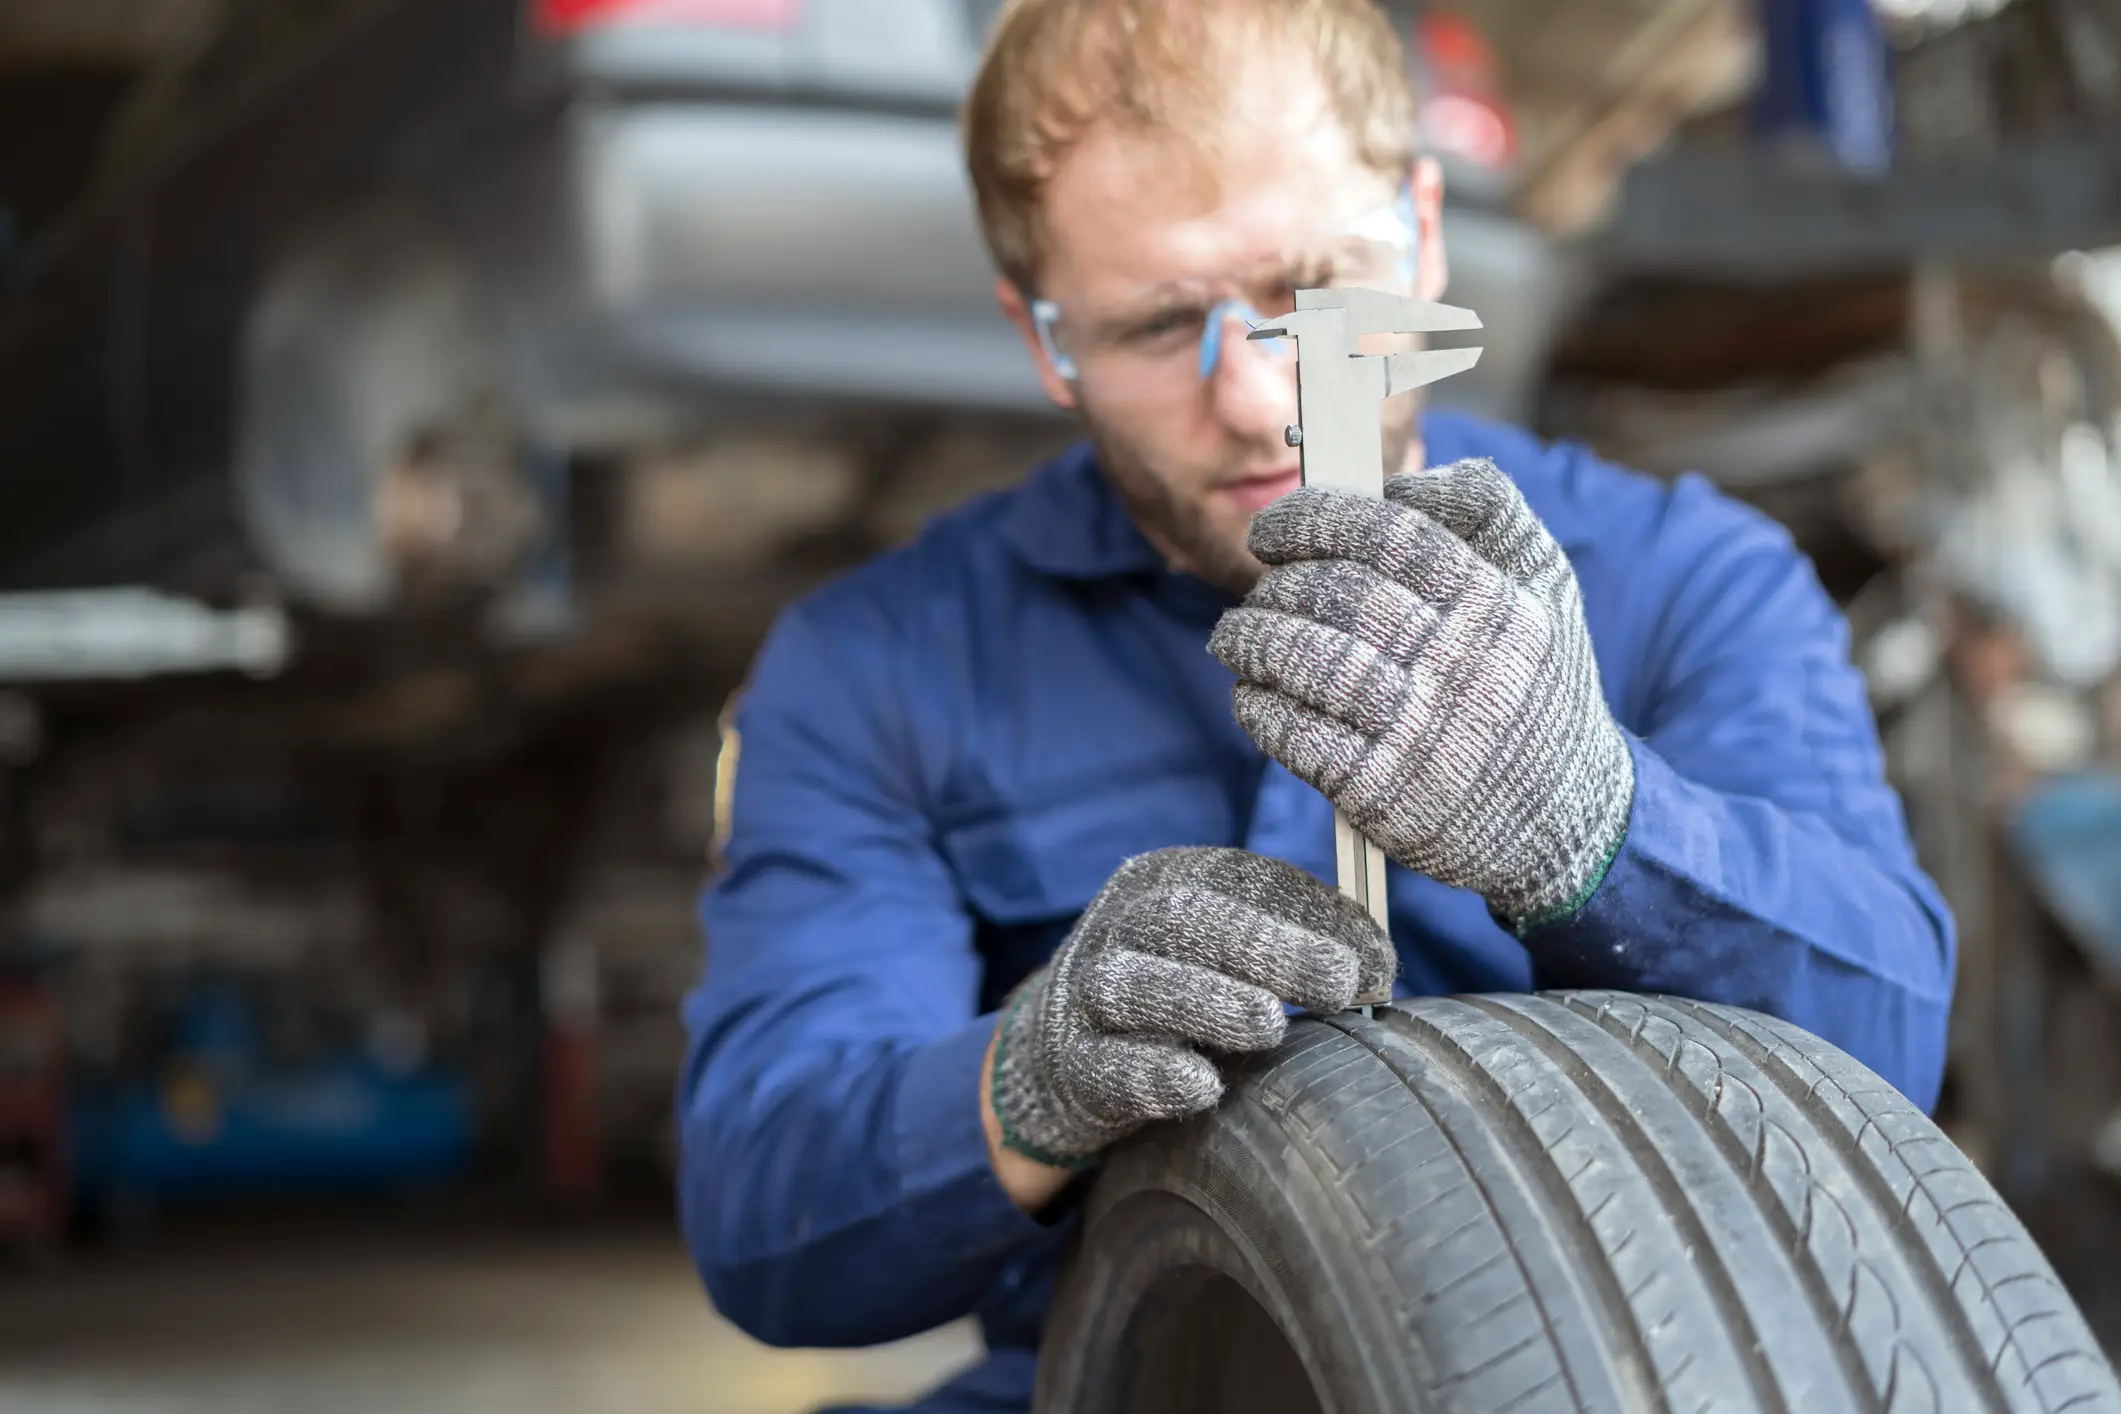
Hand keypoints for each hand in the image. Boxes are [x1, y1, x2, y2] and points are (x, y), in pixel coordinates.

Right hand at [985, 847, 1394, 1190]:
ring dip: (1207, 1000)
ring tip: (1270, 1023)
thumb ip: (1291, 948)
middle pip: (1184, 920)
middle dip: (1267, 946)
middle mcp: (1121, 926)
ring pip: (1135, 985)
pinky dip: (1154, 1073)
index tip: (1377, 961)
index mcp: (1167, 881)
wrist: (1052, 1053)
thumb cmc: (1173, 993)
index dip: (1313, 913)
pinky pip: (1106, 1066)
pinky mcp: (1071, 1067)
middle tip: (1338, 982)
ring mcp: (1087, 995)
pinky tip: (1202, 1085)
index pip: (1243, 880)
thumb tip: (1379, 966)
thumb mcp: (1222, 954)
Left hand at [1208, 457, 1633, 930]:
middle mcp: (1458, 667)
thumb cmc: (1539, 688)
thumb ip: (1492, 511)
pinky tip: (1251, 694)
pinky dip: (1258, 708)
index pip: (1388, 537)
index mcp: (1494, 607)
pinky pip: (1296, 737)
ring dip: (1251, 642)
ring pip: (1306, 662)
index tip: (1273, 529)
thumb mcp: (1546, 587)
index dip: (1315, 520)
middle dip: (1277, 586)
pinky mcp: (1381, 794)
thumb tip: (1403, 481)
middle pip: (1338, 596)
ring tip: (1234, 636)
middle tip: (1260, 588)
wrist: (1566, 823)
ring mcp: (1418, 735)